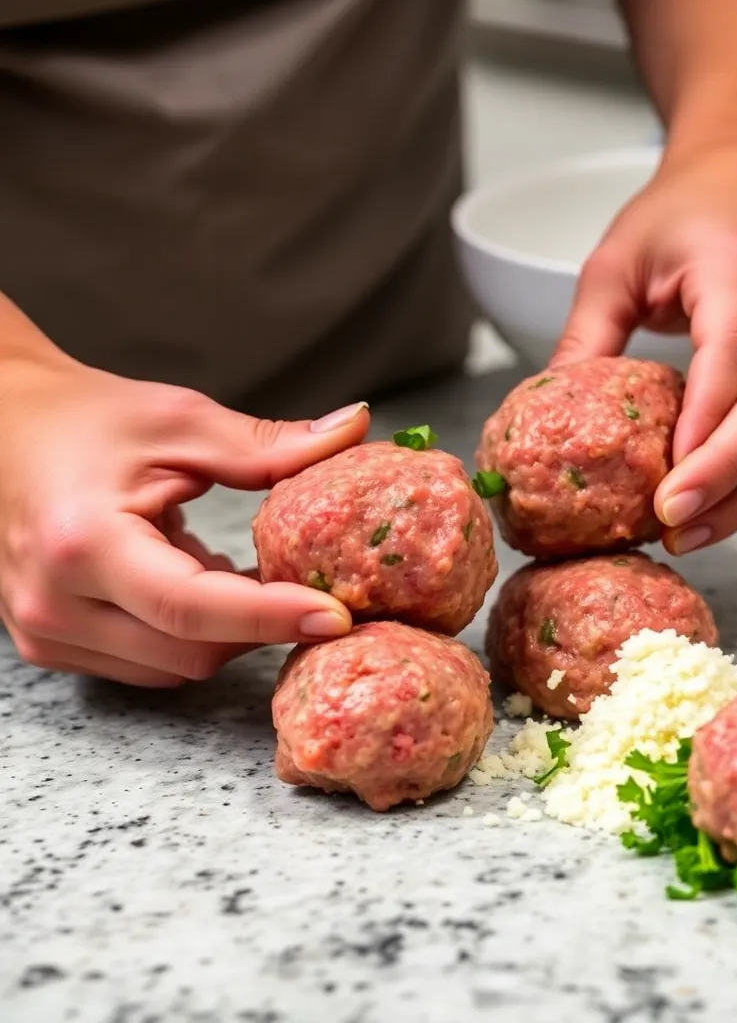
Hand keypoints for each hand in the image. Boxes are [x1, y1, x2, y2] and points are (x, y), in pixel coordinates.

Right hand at [0, 348, 368, 686]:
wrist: (1, 427)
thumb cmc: (81, 419)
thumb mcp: (179, 422)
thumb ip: (268, 444)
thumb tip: (351, 429)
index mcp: (84, 543)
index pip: (193, 607)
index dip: (271, 617)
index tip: (337, 614)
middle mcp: (55, 603)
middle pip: (192, 652)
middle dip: (262, 626)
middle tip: (311, 585)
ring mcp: (46, 632)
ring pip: (174, 667)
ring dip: (227, 631)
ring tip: (242, 571)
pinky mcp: (50, 643)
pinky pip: (146, 663)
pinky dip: (190, 633)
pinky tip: (199, 582)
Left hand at [552, 145, 736, 552]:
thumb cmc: (682, 219)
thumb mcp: (615, 263)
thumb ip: (585, 338)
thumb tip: (551, 424)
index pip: (731, 354)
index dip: (703, 425)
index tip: (667, 483)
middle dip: (725, 479)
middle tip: (672, 526)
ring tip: (690, 536)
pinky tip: (723, 513)